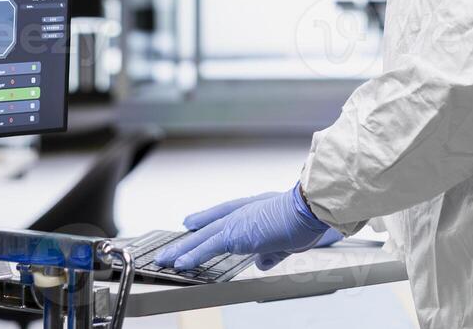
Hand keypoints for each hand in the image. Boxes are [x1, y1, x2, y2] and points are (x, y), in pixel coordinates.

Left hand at [154, 185, 337, 271]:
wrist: (307, 209)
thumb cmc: (305, 219)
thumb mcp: (286, 241)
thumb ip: (270, 252)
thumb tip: (261, 262)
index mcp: (255, 209)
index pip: (224, 213)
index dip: (207, 218)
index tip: (192, 222)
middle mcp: (242, 211)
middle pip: (208, 224)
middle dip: (189, 235)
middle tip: (172, 244)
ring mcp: (236, 221)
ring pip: (201, 237)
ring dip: (182, 248)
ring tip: (165, 258)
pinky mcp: (233, 234)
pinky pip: (206, 247)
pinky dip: (192, 255)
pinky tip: (179, 263)